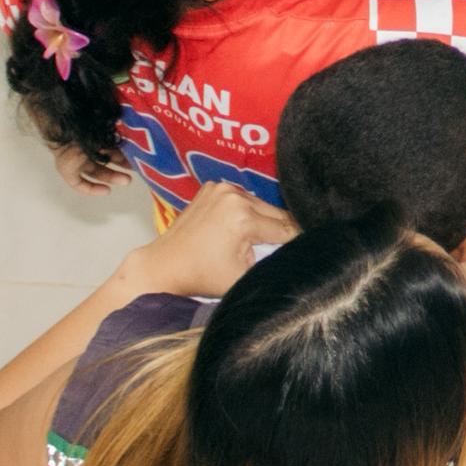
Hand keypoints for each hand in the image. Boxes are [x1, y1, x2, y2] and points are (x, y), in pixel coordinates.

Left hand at [122, 180, 291, 299]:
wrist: (164, 266)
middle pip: (276, 214)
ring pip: (260, 205)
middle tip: (280, 250)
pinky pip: (241, 199)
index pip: (286, 230)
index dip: (295, 243)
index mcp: (243, 218)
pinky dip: (244, 212)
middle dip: (279, 233)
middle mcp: (234, 196)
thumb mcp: (244, 277)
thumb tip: (295, 256)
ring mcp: (221, 188)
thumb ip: (273, 263)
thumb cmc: (201, 275)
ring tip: (254, 241)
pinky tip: (236, 228)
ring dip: (262, 221)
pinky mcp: (212, 187)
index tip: (301, 253)